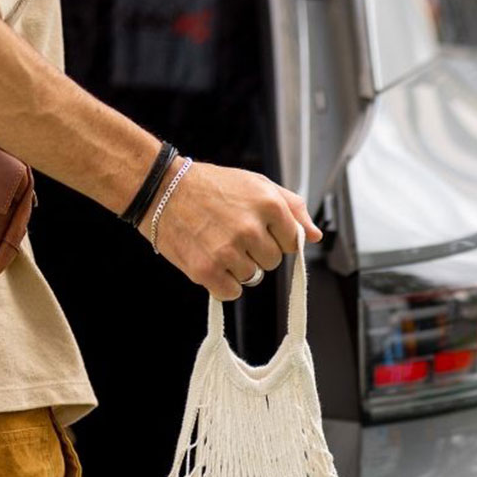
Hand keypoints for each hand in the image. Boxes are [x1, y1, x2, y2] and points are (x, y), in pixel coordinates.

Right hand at [147, 161, 323, 300]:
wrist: (161, 190)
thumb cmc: (210, 186)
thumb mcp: (256, 184)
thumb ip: (292, 208)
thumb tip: (315, 236)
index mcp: (268, 205)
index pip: (293, 242)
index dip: (276, 237)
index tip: (257, 228)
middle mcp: (251, 228)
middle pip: (273, 262)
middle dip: (257, 252)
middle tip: (232, 233)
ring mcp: (229, 251)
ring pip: (253, 278)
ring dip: (238, 267)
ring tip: (218, 243)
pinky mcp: (207, 270)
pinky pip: (231, 292)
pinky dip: (222, 283)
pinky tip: (210, 259)